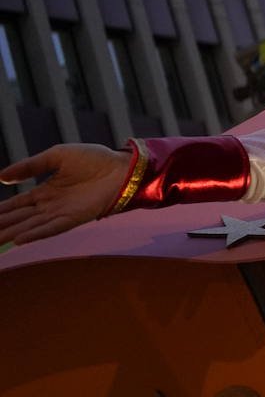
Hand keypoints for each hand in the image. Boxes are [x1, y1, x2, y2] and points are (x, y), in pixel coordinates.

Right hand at [0, 144, 130, 244]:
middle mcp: (51, 206)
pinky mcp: (76, 218)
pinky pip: (52, 228)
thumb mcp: (56, 156)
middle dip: (1, 226)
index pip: (16, 205)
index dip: (1, 212)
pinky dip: (36, 234)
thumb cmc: (94, 158)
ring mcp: (62, 213)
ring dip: (12, 234)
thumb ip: (30, 166)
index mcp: (45, 192)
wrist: (121, 166)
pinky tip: (19, 240)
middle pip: (19, 219)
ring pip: (31, 226)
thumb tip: (1, 177)